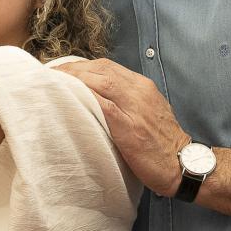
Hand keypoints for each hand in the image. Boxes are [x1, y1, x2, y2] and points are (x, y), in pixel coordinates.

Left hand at [58, 59, 191, 195]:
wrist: (182, 164)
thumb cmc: (160, 144)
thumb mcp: (145, 114)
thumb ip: (124, 102)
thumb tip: (94, 100)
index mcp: (142, 86)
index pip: (106, 66)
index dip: (80, 66)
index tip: (61, 72)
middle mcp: (139, 90)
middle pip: (100, 69)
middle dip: (72, 69)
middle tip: (49, 75)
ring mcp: (136, 106)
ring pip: (100, 80)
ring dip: (73, 79)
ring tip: (52, 84)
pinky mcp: (130, 125)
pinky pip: (103, 103)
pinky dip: (84, 96)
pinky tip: (67, 97)